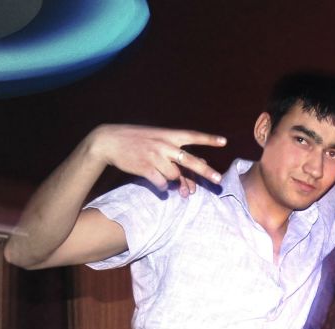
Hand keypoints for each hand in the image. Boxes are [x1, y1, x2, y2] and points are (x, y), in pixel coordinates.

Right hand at [88, 124, 226, 196]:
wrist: (109, 141)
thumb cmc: (136, 140)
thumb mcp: (156, 137)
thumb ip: (174, 149)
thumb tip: (191, 167)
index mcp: (168, 135)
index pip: (192, 135)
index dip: (209, 139)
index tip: (224, 142)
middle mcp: (164, 145)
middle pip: (190, 161)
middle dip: (205, 171)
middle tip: (218, 180)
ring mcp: (155, 157)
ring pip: (175, 176)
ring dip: (175, 182)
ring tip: (170, 181)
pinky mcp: (145, 168)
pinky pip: (162, 184)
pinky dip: (163, 187)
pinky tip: (160, 185)